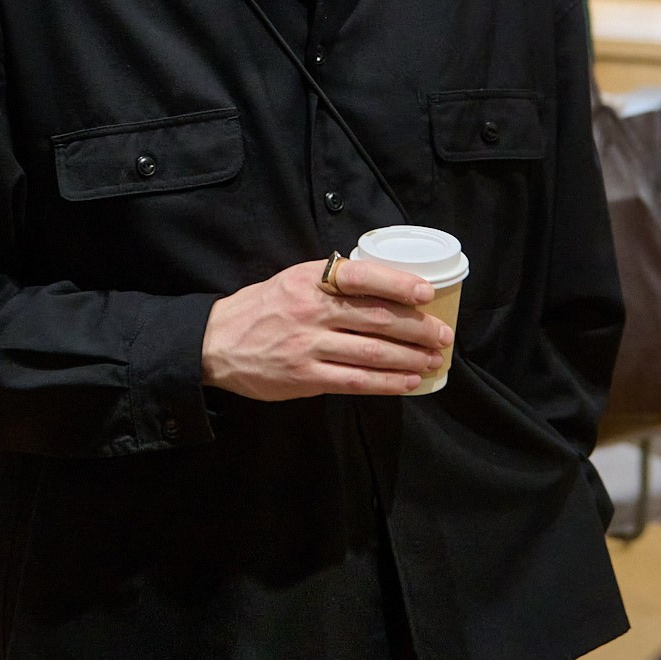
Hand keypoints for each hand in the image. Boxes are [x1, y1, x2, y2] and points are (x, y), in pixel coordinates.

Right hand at [199, 256, 455, 400]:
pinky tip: (408, 382)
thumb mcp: (294, 279)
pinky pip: (356, 381)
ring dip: (410, 357)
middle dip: (417, 328)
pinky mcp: (305, 377)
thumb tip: (386, 288)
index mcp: (311, 279)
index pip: (363, 277)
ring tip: (434, 359)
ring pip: (372, 352)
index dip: (399, 284)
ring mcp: (308, 346)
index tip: (427, 293)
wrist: (217, 342)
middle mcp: (311, 310)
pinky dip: (387, 382)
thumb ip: (333, 282)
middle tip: (443, 335)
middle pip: (377, 318)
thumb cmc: (263, 308)